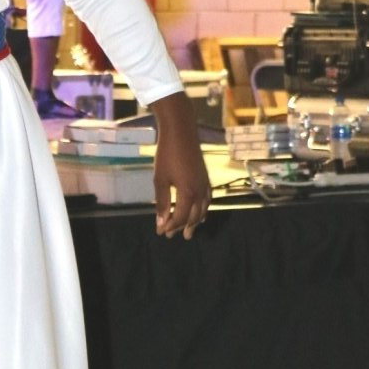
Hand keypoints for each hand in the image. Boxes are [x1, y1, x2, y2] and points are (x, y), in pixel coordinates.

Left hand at [151, 92, 210, 238]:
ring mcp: (205, 184)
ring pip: (203, 209)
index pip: (180, 217)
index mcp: (188, 193)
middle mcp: (200, 191)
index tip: (161, 232)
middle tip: (172, 236)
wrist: (181, 132)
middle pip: (192, 216)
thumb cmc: (167, 155)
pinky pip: (207, 199)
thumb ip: (161, 202)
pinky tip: (199, 211)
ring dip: (195, 221)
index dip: (170, 226)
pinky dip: (203, 209)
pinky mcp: (206, 178)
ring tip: (189, 230)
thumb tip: (160, 223)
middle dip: (182, 227)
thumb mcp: (160, 179)